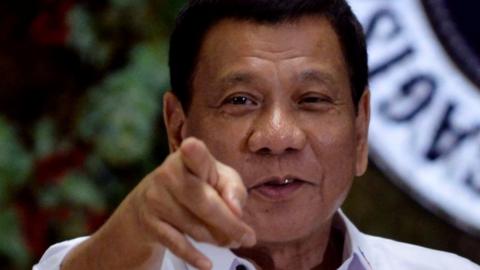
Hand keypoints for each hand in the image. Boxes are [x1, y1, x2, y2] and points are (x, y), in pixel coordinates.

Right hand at [61, 137, 255, 269]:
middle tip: (247, 237)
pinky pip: (176, 243)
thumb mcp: (219, 178)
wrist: (150, 201)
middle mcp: (168, 174)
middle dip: (230, 224)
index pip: (194, 154)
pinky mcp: (149, 222)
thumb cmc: (196, 185)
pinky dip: (194, 256)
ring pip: (195, 227)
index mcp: (189, 157)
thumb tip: (235, 210)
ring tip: (230, 240)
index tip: (190, 147)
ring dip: (217, 238)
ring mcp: (155, 199)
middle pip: (205, 203)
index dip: (193, 152)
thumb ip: (233, 189)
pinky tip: (208, 264)